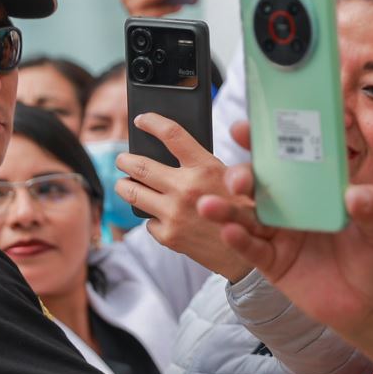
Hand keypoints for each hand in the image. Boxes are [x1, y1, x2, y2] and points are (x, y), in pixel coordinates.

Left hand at [117, 115, 251, 281]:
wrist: (250, 253)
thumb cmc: (244, 212)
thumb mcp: (233, 179)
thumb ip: (205, 162)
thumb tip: (173, 146)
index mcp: (206, 168)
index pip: (172, 135)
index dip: (152, 122)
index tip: (141, 120)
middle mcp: (187, 188)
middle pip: (138, 165)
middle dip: (124, 159)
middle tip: (122, 159)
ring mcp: (174, 213)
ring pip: (131, 192)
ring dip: (124, 185)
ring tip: (125, 183)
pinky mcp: (168, 236)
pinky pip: (146, 220)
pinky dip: (151, 216)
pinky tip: (160, 216)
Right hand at [198, 123, 372, 335]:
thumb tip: (356, 194)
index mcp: (319, 188)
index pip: (292, 158)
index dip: (268, 141)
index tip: (248, 128)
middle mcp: (295, 206)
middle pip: (261, 185)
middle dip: (243, 176)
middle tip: (237, 179)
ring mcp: (282, 235)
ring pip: (247, 217)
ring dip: (226, 209)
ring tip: (208, 205)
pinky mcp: (275, 264)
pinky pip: (252, 250)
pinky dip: (238, 241)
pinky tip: (228, 233)